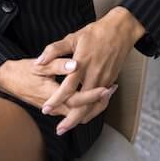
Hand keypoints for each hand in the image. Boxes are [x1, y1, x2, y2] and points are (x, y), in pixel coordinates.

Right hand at [0, 57, 107, 118]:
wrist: (8, 80)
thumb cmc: (23, 71)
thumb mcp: (38, 65)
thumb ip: (57, 63)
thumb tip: (74, 64)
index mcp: (51, 94)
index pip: (77, 100)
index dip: (92, 95)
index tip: (106, 87)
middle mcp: (55, 105)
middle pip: (81, 110)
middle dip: (98, 102)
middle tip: (112, 88)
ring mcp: (55, 107)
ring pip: (78, 112)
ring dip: (94, 103)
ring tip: (108, 88)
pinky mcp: (56, 105)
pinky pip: (74, 108)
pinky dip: (86, 102)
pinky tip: (95, 90)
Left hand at [34, 7, 145, 134]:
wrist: (121, 30)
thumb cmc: (96, 33)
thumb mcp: (73, 37)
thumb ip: (54, 50)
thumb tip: (38, 62)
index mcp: (82, 64)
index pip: (68, 88)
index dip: (56, 100)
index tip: (46, 109)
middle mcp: (94, 75)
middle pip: (82, 104)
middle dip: (71, 119)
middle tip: (59, 129)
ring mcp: (104, 79)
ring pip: (93, 105)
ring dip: (82, 117)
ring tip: (70, 125)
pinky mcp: (111, 80)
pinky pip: (101, 100)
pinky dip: (92, 109)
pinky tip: (85, 113)